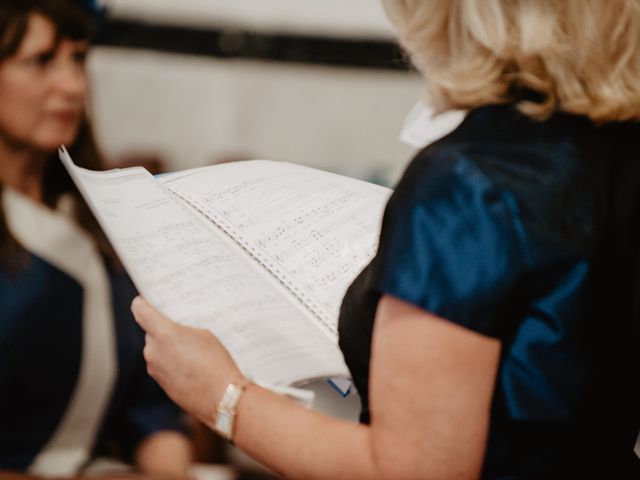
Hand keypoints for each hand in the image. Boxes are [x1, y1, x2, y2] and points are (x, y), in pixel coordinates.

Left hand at [131, 297, 241, 423]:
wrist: (221, 396)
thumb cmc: (216, 362)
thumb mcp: (204, 334)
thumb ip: (183, 329)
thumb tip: (174, 331)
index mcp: (163, 333)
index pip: (140, 310)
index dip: (143, 303)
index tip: (147, 300)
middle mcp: (153, 350)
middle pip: (151, 332)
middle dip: (163, 329)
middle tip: (183, 328)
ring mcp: (154, 368)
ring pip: (156, 350)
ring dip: (168, 348)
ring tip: (191, 350)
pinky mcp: (160, 383)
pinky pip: (162, 365)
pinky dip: (172, 363)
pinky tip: (190, 366)